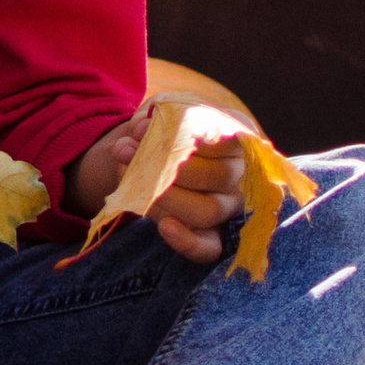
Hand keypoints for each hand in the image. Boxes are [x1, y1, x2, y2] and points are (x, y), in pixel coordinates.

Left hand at [67, 102, 247, 263]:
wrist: (151, 157)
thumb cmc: (162, 131)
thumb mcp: (157, 117)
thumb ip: (151, 121)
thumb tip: (142, 132)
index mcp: (235, 138)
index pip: (224, 139)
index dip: (183, 135)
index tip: (143, 130)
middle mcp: (240, 174)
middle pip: (213, 176)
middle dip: (163, 165)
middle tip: (124, 150)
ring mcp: (229, 207)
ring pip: (206, 211)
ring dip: (164, 196)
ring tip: (132, 178)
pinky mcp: (214, 236)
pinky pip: (208, 248)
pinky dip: (187, 241)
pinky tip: (166, 227)